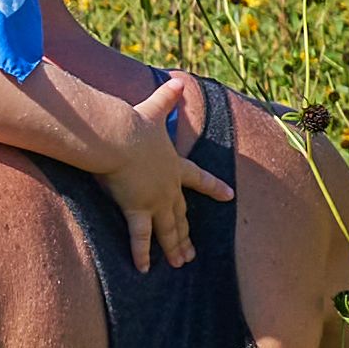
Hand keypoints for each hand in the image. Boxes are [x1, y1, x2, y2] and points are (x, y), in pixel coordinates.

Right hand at [91, 73, 228, 273]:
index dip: (213, 187)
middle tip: (193, 251)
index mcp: (174, 165)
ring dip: (175, 247)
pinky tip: (146, 269)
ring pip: (168, 229)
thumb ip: (166, 96)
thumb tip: (177, 78)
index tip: (228, 195)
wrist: (119, 136)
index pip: (198, 178)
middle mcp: (168, 186)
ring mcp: (155, 200)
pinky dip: (143, 254)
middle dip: (187, 233)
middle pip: (181, 213)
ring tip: (181, 263)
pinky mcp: (138, 209)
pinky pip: (141, 237)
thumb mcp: (153, 108)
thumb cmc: (133, 123)